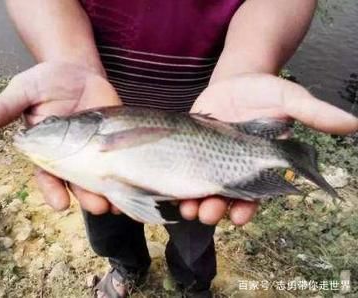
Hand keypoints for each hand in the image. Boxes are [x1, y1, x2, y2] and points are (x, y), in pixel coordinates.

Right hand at [0, 62, 121, 213]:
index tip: (60, 204)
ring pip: (102, 177)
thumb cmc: (46, 80)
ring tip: (119, 204)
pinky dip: (127, 173)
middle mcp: (72, 156)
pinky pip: (121, 160)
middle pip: (79, 183)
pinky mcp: (115, 141)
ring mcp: (95, 150)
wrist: (77, 69)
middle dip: (87, 197)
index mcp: (47, 150)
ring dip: (110, 192)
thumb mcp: (23, 91)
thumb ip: (4, 108)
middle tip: (98, 207)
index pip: (48, 176)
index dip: (53, 191)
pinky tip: (136, 184)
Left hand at [182, 73, 357, 225]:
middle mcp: (233, 168)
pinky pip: (183, 171)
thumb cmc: (264, 90)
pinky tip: (169, 189)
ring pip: (202, 189)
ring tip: (187, 208)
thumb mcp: (289, 97)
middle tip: (207, 213)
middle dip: (216, 209)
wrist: (235, 78)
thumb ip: (314, 112)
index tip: (240, 217)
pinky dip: (177, 182)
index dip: (248, 208)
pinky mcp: (191, 151)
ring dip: (195, 203)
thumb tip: (354, 124)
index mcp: (257, 165)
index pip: (254, 194)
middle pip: (224, 197)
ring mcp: (210, 160)